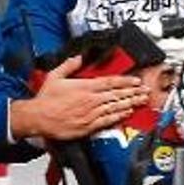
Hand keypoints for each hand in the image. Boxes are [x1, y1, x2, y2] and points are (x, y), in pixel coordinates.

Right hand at [10, 56, 149, 139]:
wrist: (38, 118)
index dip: (125, 81)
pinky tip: (127, 113)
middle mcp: (90, 100)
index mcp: (84, 87)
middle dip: (133, 92)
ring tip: (141, 101)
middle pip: (117, 94)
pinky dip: (119, 116)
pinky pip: (107, 120)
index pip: (110, 82)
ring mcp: (90, 114)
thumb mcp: (55, 76)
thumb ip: (69, 65)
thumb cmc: (46, 99)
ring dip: (130, 103)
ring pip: (115, 107)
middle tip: (145, 91)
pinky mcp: (88, 126)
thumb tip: (78, 58)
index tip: (136, 80)